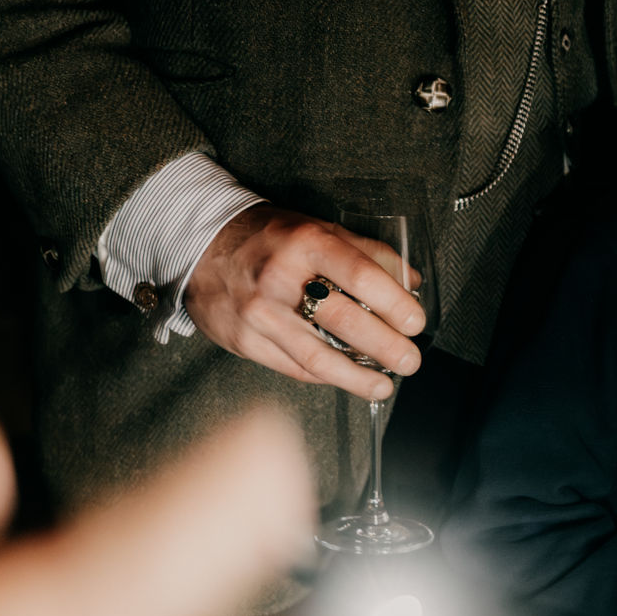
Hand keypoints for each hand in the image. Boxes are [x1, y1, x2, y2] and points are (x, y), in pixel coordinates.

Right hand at [187, 205, 427, 399]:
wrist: (201, 247)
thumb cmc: (271, 239)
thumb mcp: (320, 230)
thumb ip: (368, 253)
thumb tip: (410, 282)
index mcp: (307, 243)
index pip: (361, 276)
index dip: (394, 303)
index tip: (415, 322)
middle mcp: (281, 278)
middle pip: (343, 320)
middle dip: (384, 346)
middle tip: (410, 360)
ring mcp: (260, 314)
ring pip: (317, 355)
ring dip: (357, 376)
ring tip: (385, 385)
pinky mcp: (245, 341)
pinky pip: (293, 366)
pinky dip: (326, 376)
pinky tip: (349, 379)